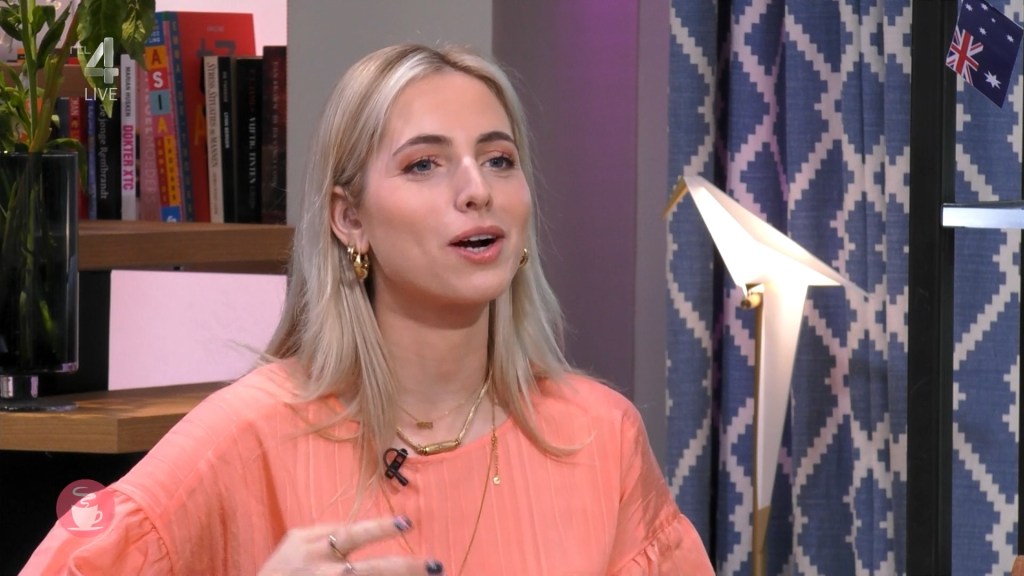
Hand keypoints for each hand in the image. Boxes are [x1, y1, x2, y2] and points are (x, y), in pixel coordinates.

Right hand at [258, 516, 444, 574]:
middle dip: (405, 569)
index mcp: (311, 547)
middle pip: (369, 571)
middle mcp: (321, 571)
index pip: (352, 534)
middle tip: (435, 565)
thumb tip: (364, 525)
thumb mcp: (294, 543)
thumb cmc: (279, 571)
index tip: (407, 524)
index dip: (380, 528)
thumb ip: (326, 532)